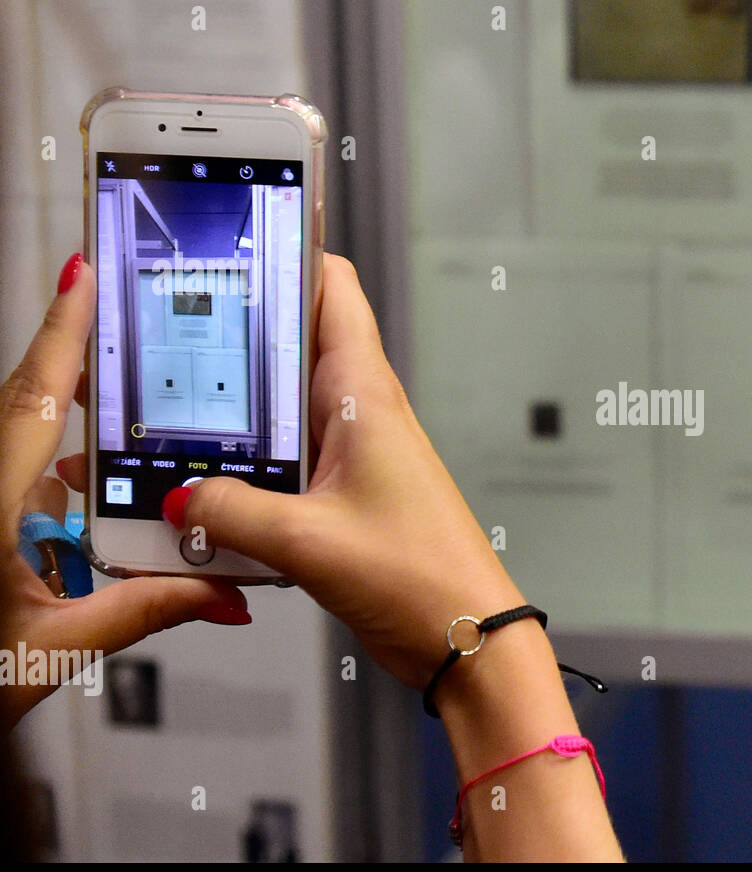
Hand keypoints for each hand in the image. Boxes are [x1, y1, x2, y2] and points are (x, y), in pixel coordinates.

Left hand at [1, 255, 250, 731]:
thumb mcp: (54, 650)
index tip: (84, 273)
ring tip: (128, 480)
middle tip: (129, 337)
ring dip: (80, 460)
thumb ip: (144, 612)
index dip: (64, 333)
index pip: (32, 400)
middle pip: (34, 409)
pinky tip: (90, 523)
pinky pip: (23, 485)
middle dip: (85, 377)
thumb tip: (220, 594)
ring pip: (32, 453)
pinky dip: (60, 492)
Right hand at [103, 254, 519, 689]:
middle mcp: (362, 412)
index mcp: (365, 394)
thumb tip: (180, 495)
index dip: (282, 251)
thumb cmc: (422, 578)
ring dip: (235, 413)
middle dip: (232, 337)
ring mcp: (354, 452)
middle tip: (165, 335)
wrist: (467, 637)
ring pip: (282, 407)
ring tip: (170, 415)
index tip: (227, 235)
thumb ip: (233, 513)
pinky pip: (287, 462)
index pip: (329, 286)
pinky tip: (209, 492)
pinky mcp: (345, 494)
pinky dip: (249, 468)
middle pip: (290, 344)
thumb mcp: (310, 542)